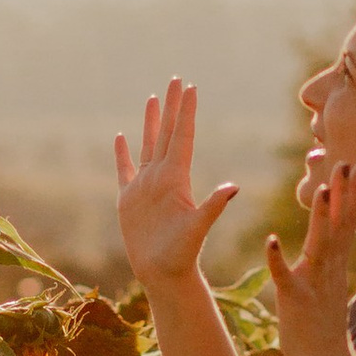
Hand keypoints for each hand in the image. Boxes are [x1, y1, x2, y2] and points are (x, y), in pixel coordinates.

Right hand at [113, 81, 238, 291]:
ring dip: (151, 122)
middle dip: (172, 107)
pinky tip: (120, 137)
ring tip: (153, 99)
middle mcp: (162, 177)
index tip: (190, 87)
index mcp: (176, 179)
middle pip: (167, 133)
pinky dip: (121, 153)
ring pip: (148, 145)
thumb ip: (214, 206)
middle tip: (176, 80)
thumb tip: (234, 187)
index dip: (185, 112)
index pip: (181, 137)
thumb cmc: (182, 255)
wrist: (164, 275)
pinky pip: (124, 169)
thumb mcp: (198, 228)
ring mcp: (145, 187)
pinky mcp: (129, 199)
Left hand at [267, 161, 355, 355]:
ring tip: (321, 190)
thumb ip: (330, 252)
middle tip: (349, 161)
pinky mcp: (296, 302)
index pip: (348, 220)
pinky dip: (278, 260)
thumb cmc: (322, 320)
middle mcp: (330, 269)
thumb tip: (334, 225)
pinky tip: (270, 241)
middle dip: (345, 194)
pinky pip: (285, 278)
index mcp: (335, 262)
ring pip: (320, 246)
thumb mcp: (329, 280)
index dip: (353, 192)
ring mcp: (315, 284)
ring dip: (322, 219)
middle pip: (341, 225)